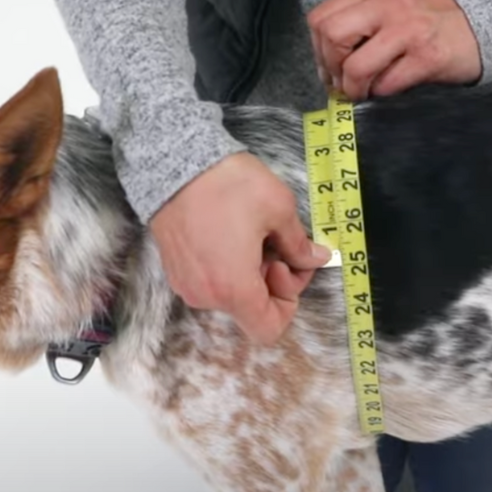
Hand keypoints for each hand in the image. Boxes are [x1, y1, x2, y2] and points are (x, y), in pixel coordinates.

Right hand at [149, 153, 332, 344]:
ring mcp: (187, 285)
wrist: (176, 162)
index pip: (269, 329)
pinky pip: (211, 282)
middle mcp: (207, 295)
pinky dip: (228, 267)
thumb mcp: (279, 209)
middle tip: (275, 242)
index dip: (287, 302)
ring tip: (250, 233)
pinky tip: (231, 233)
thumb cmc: (227, 185)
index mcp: (234, 289)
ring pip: (231, 294)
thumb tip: (315, 258)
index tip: (284, 265)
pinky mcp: (176, 271)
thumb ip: (299, 244)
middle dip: (271, 279)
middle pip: (252, 308)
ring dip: (249, 271)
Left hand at [307, 0, 482, 99]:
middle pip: (331, 37)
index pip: (321, 18)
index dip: (318, 49)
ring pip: (356, 67)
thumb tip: (327, 62)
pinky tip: (389, 88)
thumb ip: (359, 20)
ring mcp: (408, 30)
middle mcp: (388, 5)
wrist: (483, 22)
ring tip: (363, 92)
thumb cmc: (431, 18)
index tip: (330, 67)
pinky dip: (381, 94)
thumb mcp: (391, 3)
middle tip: (343, 82)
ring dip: (354, 88)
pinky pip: (386, 84)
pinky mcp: (427, 57)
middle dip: (331, 68)